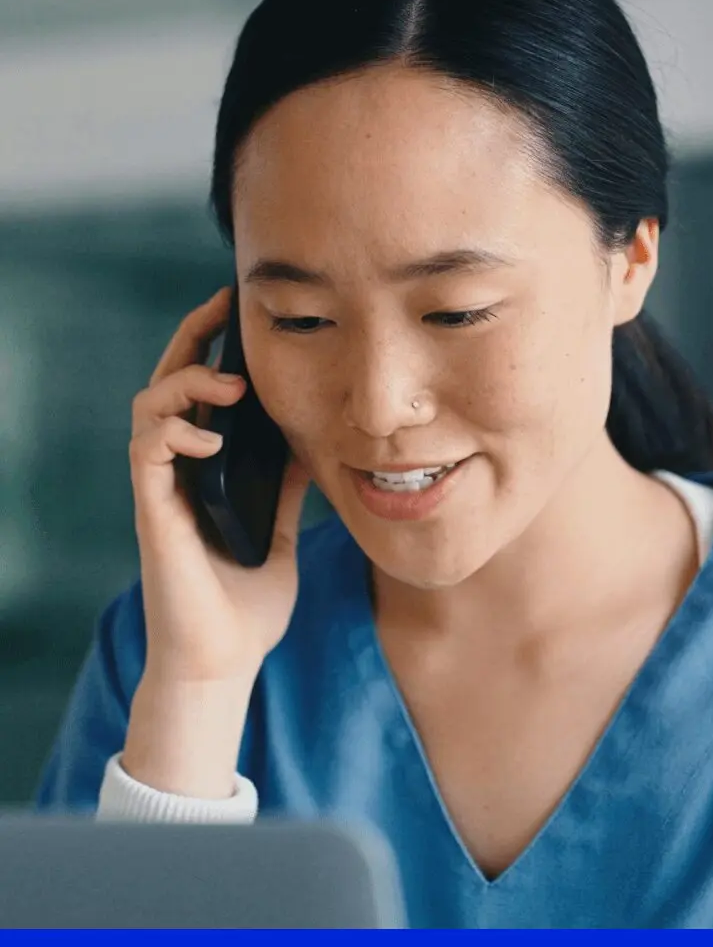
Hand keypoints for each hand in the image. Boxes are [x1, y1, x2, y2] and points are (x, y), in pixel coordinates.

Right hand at [129, 286, 310, 684]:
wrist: (224, 660)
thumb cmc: (247, 603)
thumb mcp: (279, 529)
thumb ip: (285, 486)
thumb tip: (309, 443)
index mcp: (206, 472)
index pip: (199, 396)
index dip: (213, 350)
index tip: (240, 315)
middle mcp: (179, 473)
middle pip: (168, 386)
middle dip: (191, 339)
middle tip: (221, 306)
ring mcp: (163, 492)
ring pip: (149, 409)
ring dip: (185, 383)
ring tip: (229, 386)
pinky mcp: (156, 514)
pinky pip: (148, 454)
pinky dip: (176, 433)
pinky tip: (211, 437)